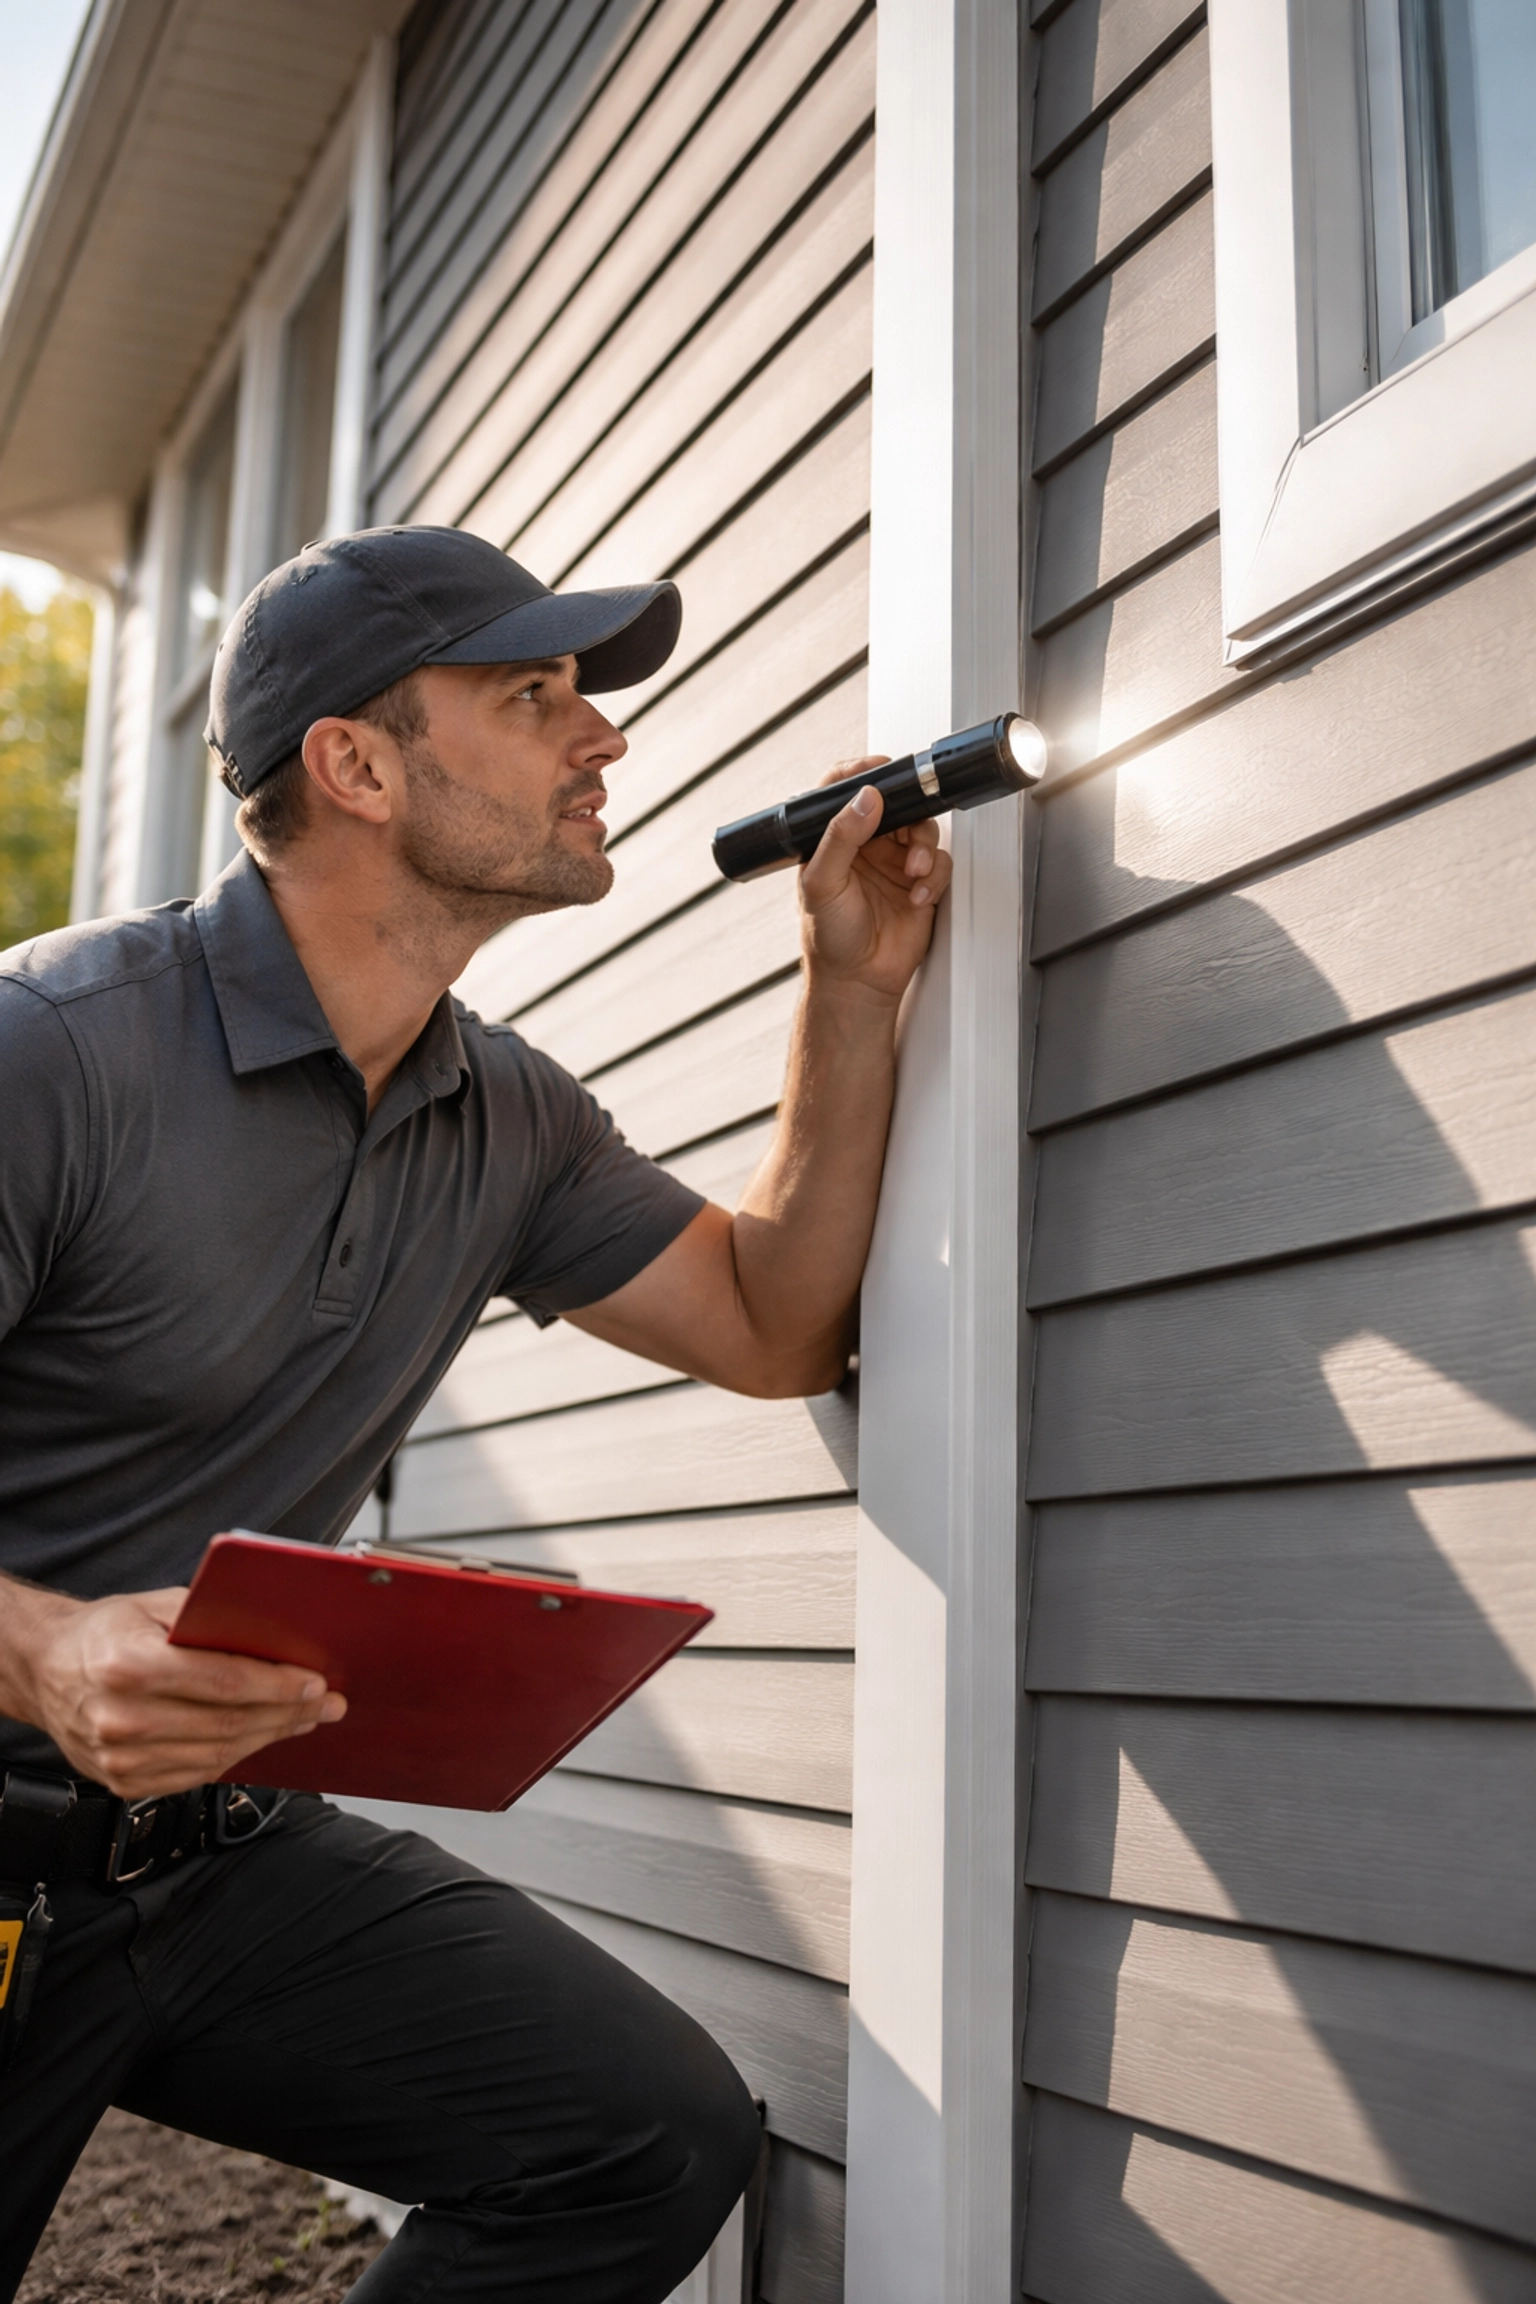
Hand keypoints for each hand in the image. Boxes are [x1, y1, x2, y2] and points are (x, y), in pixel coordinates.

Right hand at [22, 1583, 345, 1799]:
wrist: (46, 1670)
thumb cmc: (105, 1632)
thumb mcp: (156, 1606)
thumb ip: (211, 1619)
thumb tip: (279, 1634)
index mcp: (128, 1667)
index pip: (224, 1682)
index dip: (278, 1686)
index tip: (315, 1684)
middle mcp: (121, 1718)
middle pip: (227, 1723)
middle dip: (288, 1714)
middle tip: (326, 1704)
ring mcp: (120, 1758)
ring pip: (217, 1755)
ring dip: (269, 1737)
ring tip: (302, 1720)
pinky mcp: (124, 1782)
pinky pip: (196, 1776)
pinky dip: (235, 1757)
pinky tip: (260, 1738)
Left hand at [797, 758, 953, 1005]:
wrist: (857, 982)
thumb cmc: (828, 938)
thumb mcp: (821, 883)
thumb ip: (839, 837)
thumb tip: (864, 799)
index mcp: (834, 839)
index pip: (845, 790)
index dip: (862, 773)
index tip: (879, 769)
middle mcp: (866, 846)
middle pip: (896, 805)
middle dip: (908, 813)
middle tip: (907, 828)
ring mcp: (894, 863)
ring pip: (923, 830)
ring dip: (923, 847)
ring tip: (913, 871)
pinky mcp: (921, 884)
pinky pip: (941, 864)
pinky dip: (935, 877)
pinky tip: (918, 895)